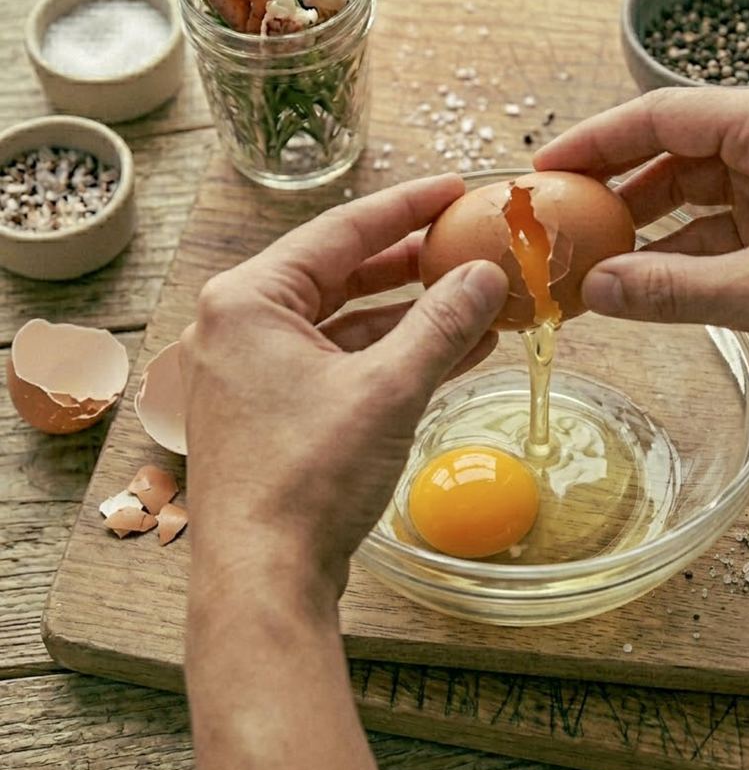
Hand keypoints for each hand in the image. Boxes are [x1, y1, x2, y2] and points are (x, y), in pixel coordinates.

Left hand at [179, 174, 507, 608]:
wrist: (263, 579)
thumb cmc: (307, 478)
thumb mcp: (388, 388)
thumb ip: (442, 324)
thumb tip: (486, 276)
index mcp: (249, 300)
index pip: (341, 231)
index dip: (406, 207)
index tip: (455, 190)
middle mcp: (240, 327)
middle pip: (341, 274)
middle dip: (412, 265)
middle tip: (468, 244)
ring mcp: (253, 372)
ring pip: (345, 324)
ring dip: (410, 317)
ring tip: (476, 304)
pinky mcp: (272, 411)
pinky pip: (339, 365)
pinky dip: (390, 358)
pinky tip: (450, 354)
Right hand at [534, 85, 748, 404]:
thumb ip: (671, 290)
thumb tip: (596, 291)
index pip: (660, 115)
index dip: (594, 141)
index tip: (544, 167)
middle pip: (668, 146)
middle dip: (611, 183)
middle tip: (556, 214)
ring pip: (686, 184)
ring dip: (640, 218)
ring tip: (588, 249)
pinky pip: (711, 218)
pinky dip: (674, 244)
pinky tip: (639, 272)